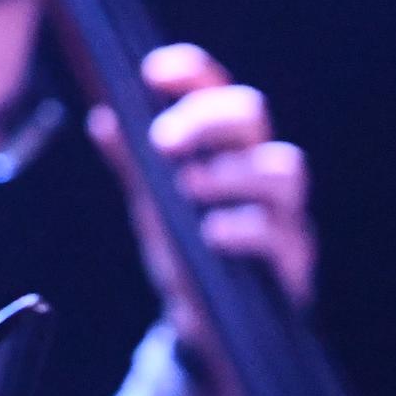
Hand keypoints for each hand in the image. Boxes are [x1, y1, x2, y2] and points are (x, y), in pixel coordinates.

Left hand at [92, 42, 313, 356]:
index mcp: (224, 145)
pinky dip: (241, 227)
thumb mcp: (153, 201)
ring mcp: (281, 212)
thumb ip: (133, 161)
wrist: (213, 322)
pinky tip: (211, 234)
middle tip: (163, 142)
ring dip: (231, 172)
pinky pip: (280, 232)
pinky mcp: (291, 258)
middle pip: (252, 114)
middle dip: (206, 118)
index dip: (191, 73)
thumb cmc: (189, 246)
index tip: (154, 73)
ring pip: (284, 168)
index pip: (216, 90)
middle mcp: (258, 169)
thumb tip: (104, 118)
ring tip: (188, 186)